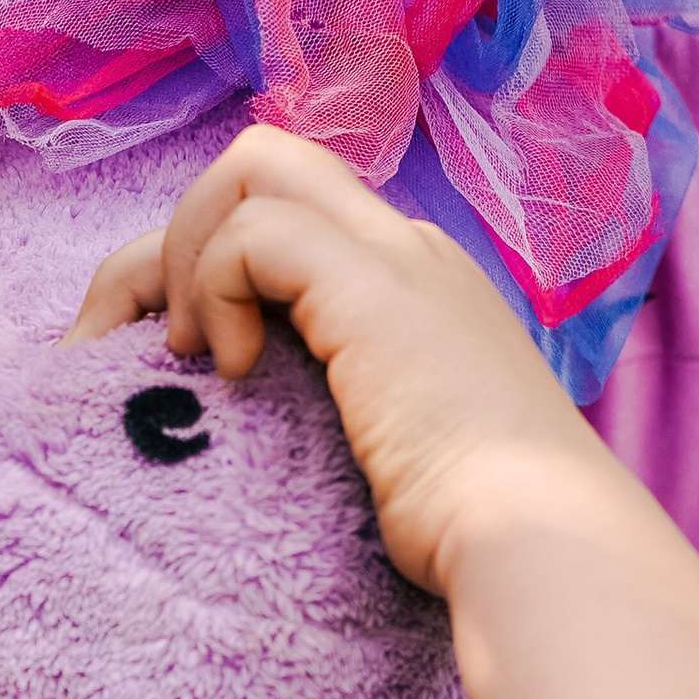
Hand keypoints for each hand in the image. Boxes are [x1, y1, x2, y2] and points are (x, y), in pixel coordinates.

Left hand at [65, 126, 607, 600]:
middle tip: (160, 344)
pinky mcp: (372, 289)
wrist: (538, 539)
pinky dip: (217, 289)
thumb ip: (346, 419)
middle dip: (184, 232)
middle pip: (268, 159)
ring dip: (191, 253)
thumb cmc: (469, 534)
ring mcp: (394, 258)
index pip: (294, 211)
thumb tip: (283, 440)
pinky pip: (256, 232)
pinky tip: (230, 371)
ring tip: (193, 357)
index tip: (172, 355)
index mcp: (410, 285)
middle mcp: (405, 249)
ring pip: (256, 164)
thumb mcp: (395, 458)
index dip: (214, 258)